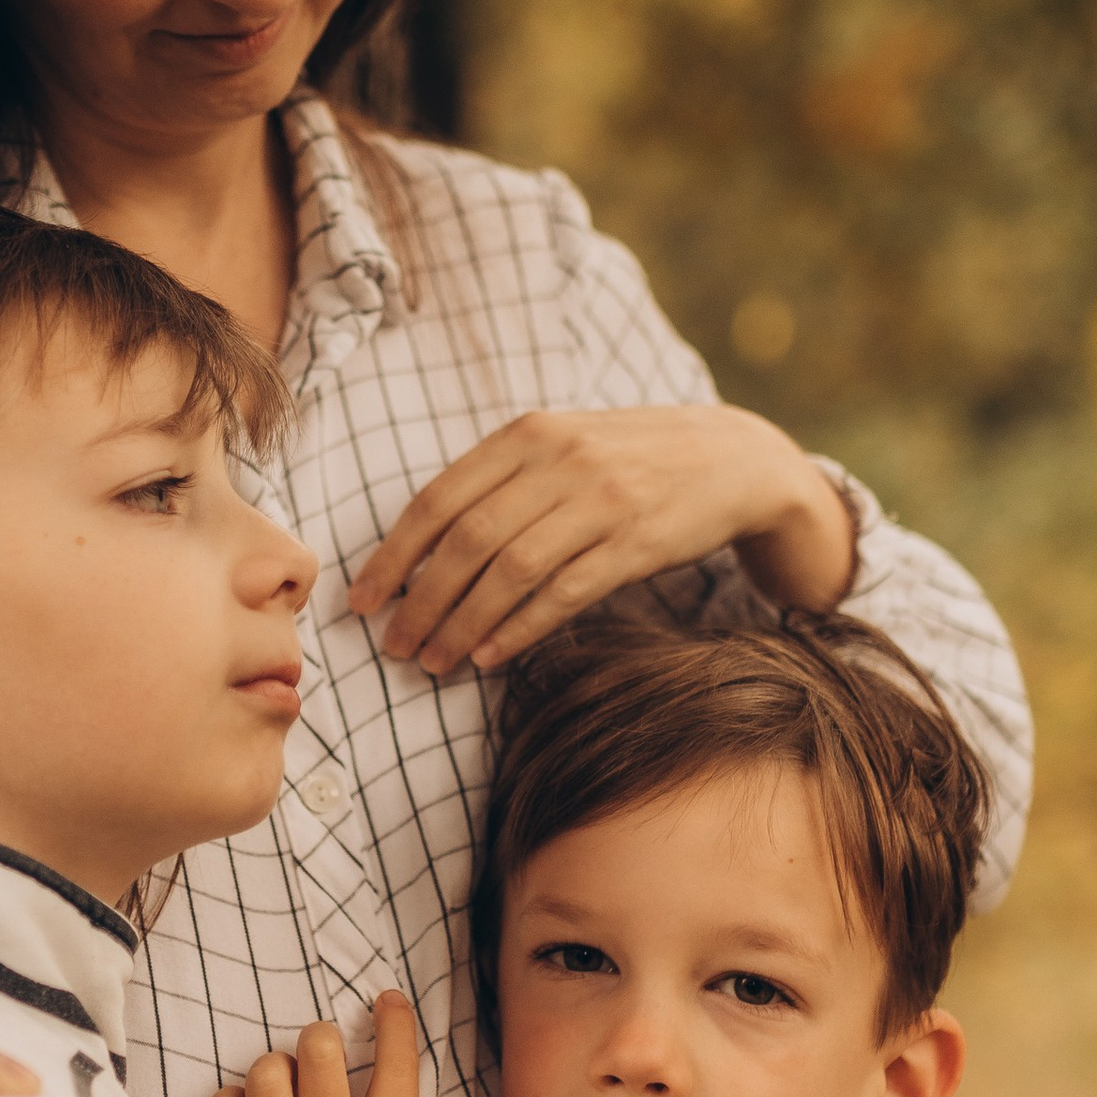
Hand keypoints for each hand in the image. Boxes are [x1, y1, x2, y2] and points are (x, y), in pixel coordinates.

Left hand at [346, 403, 856, 677]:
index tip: (362, 601)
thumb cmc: (628, 459)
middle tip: (394, 647)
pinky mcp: (636, 543)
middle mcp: (560, 462)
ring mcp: (601, 502)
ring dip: (463, 625)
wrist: (733, 458)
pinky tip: (490, 656)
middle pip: (467, 542)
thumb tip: (418, 548)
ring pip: (510, 573)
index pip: (438, 499)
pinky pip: (564, 594)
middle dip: (421, 601)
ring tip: (434, 663)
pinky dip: (520, 629)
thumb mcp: (561, 445)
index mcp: (528, 434)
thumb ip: (498, 480)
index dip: (394, 555)